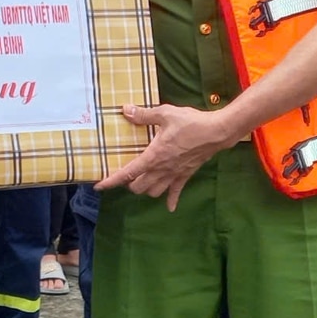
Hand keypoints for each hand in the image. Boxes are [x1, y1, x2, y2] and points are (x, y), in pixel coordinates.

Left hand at [95, 104, 237, 209]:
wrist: (217, 132)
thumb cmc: (191, 122)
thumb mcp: (165, 114)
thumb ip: (144, 115)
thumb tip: (125, 110)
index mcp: (154, 156)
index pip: (128, 173)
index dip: (111, 181)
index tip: (99, 186)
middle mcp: (162, 169)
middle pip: (139, 187)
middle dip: (129, 184)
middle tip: (125, 175)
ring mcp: (174, 174)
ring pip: (154, 192)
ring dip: (146, 189)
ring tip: (141, 181)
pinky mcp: (186, 174)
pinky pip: (176, 192)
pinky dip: (171, 200)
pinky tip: (169, 207)